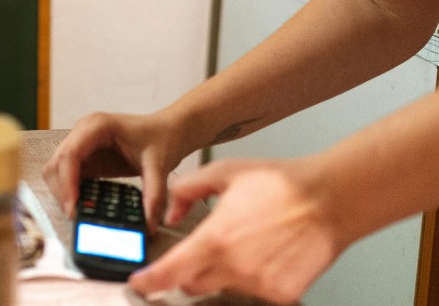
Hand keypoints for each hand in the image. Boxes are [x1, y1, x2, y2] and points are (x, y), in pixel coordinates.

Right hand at [42, 111, 180, 229]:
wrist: (168, 131)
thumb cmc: (162, 138)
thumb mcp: (159, 165)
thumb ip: (154, 194)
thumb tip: (148, 224)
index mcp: (97, 126)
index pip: (70, 154)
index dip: (67, 182)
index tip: (73, 207)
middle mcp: (83, 132)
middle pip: (56, 163)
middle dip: (62, 191)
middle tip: (76, 215)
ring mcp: (82, 144)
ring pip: (56, 170)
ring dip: (63, 192)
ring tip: (80, 213)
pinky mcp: (86, 158)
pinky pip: (68, 176)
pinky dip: (71, 192)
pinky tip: (85, 206)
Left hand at [129, 158, 339, 303]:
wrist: (327, 200)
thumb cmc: (277, 184)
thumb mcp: (222, 173)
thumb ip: (186, 191)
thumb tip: (170, 214)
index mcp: (215, 239)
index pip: (171, 272)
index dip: (150, 281)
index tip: (139, 283)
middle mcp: (235, 268)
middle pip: (192, 285)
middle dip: (187, 272)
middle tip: (199, 250)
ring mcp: (260, 285)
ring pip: (222, 289)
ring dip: (221, 273)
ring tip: (243, 242)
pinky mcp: (281, 294)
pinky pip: (253, 292)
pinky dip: (251, 277)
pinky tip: (263, 252)